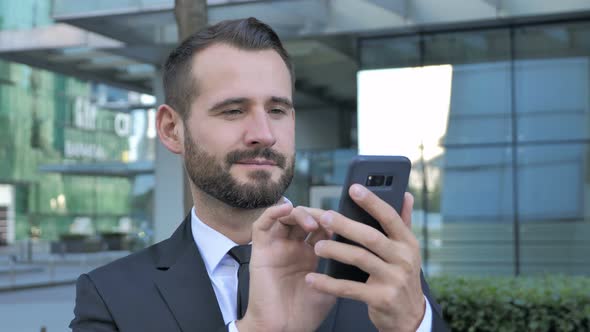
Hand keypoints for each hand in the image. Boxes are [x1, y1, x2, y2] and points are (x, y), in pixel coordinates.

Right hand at [237, 201, 336, 331]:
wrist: (284, 329)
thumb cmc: (305, 313)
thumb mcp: (332, 285)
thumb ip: (340, 265)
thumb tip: (360, 248)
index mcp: (310, 254)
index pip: (321, 226)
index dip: (332, 221)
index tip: (346, 222)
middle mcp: (293, 247)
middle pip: (304, 217)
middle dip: (318, 214)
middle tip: (329, 219)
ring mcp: (276, 247)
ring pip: (285, 216)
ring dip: (300, 213)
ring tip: (312, 222)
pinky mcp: (260, 250)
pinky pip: (262, 224)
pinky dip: (273, 212)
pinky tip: (286, 209)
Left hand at [305, 184, 424, 331]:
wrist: (409, 316)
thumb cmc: (402, 276)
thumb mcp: (407, 250)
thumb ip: (404, 222)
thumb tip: (406, 194)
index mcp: (408, 243)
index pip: (390, 217)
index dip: (372, 202)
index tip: (353, 188)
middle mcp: (403, 259)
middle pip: (371, 237)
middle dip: (346, 225)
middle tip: (324, 216)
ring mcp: (393, 279)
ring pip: (359, 259)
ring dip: (335, 251)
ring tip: (317, 246)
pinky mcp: (381, 299)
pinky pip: (350, 288)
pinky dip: (329, 284)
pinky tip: (312, 279)